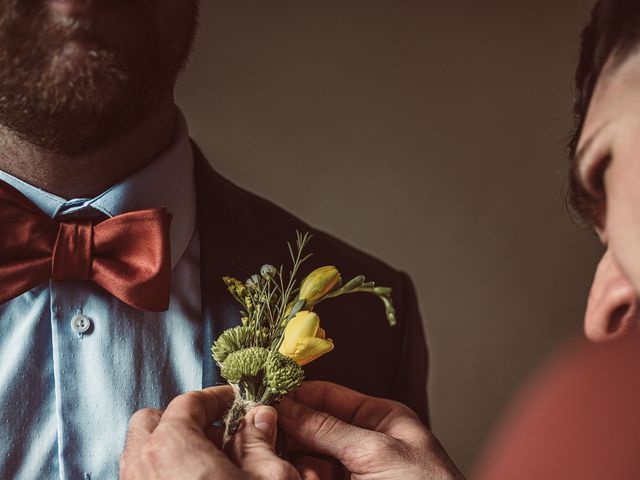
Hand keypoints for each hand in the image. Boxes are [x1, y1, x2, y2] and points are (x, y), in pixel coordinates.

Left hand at [120, 385, 298, 478]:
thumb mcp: (268, 478)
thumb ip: (259, 441)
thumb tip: (260, 418)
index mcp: (172, 447)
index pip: (188, 402)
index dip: (216, 398)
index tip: (233, 401)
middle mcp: (142, 467)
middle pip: (150, 421)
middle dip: (182, 419)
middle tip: (215, 429)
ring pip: (141, 452)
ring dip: (170, 447)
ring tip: (207, 460)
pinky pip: (142, 477)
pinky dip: (163, 472)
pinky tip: (195, 479)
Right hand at [277, 381, 463, 479]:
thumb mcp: (376, 452)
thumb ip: (329, 428)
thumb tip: (288, 406)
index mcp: (378, 418)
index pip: (327, 396)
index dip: (296, 395)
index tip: (266, 399)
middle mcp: (362, 440)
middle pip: (312, 426)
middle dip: (293, 434)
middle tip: (271, 438)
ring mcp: (351, 470)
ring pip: (307, 456)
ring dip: (298, 462)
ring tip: (303, 474)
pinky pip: (311, 477)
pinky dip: (303, 478)